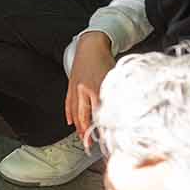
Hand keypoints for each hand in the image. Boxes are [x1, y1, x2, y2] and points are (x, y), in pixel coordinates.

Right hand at [66, 33, 114, 147]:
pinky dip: (69, 113)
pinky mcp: (71, 85)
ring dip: (77, 126)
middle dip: (85, 132)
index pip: (98, 114)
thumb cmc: (105, 59)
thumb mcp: (114, 78)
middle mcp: (84, 90)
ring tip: (80, 137)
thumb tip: (121, 111)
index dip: (100, 128)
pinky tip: (70, 121)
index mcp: (96, 88)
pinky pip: (68, 103)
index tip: (103, 139)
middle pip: (83, 116)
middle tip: (88, 145)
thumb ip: (116, 95)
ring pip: (74, 111)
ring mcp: (75, 88)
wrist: (90, 44)